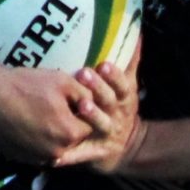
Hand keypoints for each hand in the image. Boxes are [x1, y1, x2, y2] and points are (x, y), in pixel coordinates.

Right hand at [0, 64, 89, 162]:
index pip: (90, 126)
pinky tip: (26, 124)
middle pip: (72, 139)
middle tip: (55, 107)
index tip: (73, 101)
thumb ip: (86, 93)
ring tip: (39, 115)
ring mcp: (36, 159)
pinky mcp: (19, 159)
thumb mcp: (62, 81)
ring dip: (51, 135)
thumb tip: (95, 102)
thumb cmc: (25, 86)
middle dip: (69, 125)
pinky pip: (35, 152)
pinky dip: (35, 141)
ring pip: (54, 147)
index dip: (83, 112)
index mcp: (70, 134)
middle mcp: (56, 153)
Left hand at [50, 51, 145, 172]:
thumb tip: (134, 33)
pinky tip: (55, 156)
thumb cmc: (120, 110)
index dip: (113, 75)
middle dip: (98, 88)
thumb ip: (130, 62)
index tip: (103, 63)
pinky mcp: (94, 152)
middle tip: (83, 74)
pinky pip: (80, 154)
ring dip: (91, 116)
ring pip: (98, 125)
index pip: (121, 85)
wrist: (127, 148)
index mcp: (124, 99)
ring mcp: (106, 135)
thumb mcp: (129, 86)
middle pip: (109, 101)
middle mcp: (117, 116)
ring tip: (81, 107)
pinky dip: (69, 156)